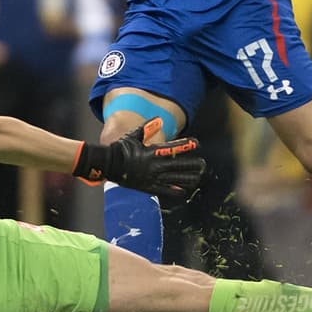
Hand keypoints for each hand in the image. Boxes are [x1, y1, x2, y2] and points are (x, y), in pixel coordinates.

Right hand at [72, 118, 204, 202]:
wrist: (108, 164)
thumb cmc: (121, 148)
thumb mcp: (134, 136)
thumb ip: (147, 128)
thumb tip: (159, 120)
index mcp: (152, 152)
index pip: (173, 148)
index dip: (186, 145)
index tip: (197, 143)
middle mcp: (155, 165)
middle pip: (179, 165)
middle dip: (193, 164)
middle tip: (203, 164)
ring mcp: (152, 177)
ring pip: (175, 179)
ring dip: (188, 178)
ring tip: (198, 177)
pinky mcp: (148, 187)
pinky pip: (165, 191)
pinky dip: (175, 191)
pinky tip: (184, 191)